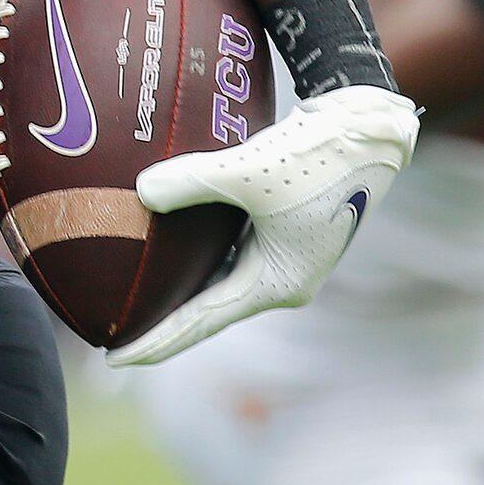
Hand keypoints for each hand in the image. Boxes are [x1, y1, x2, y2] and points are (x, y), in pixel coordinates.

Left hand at [109, 84, 419, 367]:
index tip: (113, 358)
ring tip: (135, 299)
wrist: (370, 126)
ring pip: (219, 279)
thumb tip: (141, 192)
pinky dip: (197, 257)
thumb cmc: (316, 156)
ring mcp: (287, 253)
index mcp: (277, 282)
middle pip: (209, 308)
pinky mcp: (285, 226)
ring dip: (180, 290)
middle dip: (163, 324)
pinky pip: (228, 251)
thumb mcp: (247, 172)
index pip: (202, 322)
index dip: (156, 340)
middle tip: (113, 334)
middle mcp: (283, 277)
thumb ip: (188, 183)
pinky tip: (169, 250)